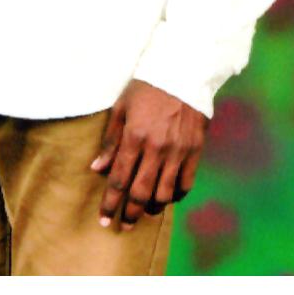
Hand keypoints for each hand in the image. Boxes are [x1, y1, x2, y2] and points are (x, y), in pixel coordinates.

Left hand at [90, 79, 208, 229]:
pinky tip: (168, 197)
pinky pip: (186, 182)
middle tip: (124, 225)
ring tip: (144, 213)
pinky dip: (177, 195)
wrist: (183, 69)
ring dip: (153, 207)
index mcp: (134, 136)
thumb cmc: (147, 85)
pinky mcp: (195, 149)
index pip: (119, 179)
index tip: (105, 219)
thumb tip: (98, 169)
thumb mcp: (122, 107)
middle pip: (141, 192)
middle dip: (130, 213)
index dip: (111, 202)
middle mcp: (156, 148)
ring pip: (165, 192)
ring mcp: (178, 150)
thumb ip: (111, 140)